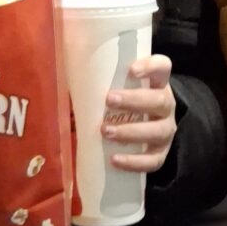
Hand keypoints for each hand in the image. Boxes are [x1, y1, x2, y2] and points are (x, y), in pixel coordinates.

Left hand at [103, 55, 176, 172]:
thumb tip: (60, 64)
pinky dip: (134, 162)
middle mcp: (166, 105)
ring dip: (131, 132)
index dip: (150, 66)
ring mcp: (166, 130)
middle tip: (109, 100)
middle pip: (159, 100)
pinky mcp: (162, 152)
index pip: (163, 67)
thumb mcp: (118, 85)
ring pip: (158, 131)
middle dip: (134, 101)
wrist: (146, 128)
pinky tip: (115, 159)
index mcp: (157, 83)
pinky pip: (154, 160)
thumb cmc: (124, 100)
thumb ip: (100, 78)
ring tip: (106, 131)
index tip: (130, 69)